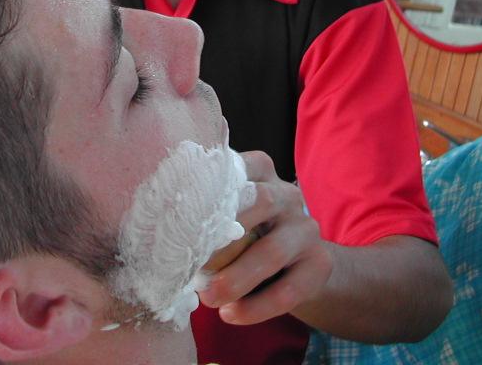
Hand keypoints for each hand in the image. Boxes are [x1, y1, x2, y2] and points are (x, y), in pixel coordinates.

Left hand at [197, 150, 333, 324]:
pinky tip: (231, 314)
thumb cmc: (250, 237)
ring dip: (236, 278)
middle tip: (190, 264)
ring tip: (209, 298)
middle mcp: (287, 195)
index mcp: (260, 174)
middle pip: (259, 202)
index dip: (210, 184)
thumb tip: (161, 240)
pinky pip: (288, 290)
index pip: (238, 165)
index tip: (181, 209)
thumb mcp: (234, 217)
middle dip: (222, 236)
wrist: (304, 265)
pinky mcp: (320, 264)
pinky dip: (255, 307)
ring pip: (271, 252)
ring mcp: (306, 229)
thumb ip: (210, 216)